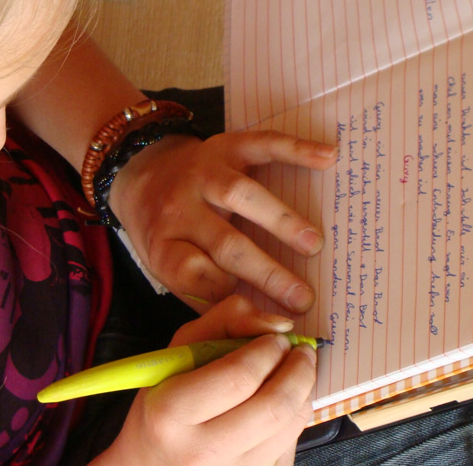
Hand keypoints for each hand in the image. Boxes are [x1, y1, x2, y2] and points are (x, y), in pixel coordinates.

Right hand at [94, 296, 317, 465]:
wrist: (150, 462)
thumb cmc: (164, 399)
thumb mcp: (181, 348)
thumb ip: (228, 320)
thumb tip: (280, 326)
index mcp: (171, 411)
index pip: (239, 376)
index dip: (268, 350)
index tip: (277, 338)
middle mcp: (200, 450)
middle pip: (272, 407)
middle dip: (298, 370)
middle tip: (301, 352)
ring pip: (288, 429)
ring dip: (304, 392)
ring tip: (298, 372)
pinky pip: (288, 446)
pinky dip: (296, 418)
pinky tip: (286, 402)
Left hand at [109, 130, 337, 312]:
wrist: (145, 175)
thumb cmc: (168, 233)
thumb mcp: (169, 267)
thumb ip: (204, 295)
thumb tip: (255, 327)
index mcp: (166, 244)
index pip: (192, 274)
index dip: (224, 294)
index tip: (261, 316)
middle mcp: (181, 208)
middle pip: (225, 244)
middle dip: (266, 272)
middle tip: (303, 297)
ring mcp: (204, 173)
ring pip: (241, 194)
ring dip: (280, 219)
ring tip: (313, 244)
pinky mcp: (226, 145)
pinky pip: (263, 144)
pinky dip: (297, 149)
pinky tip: (327, 157)